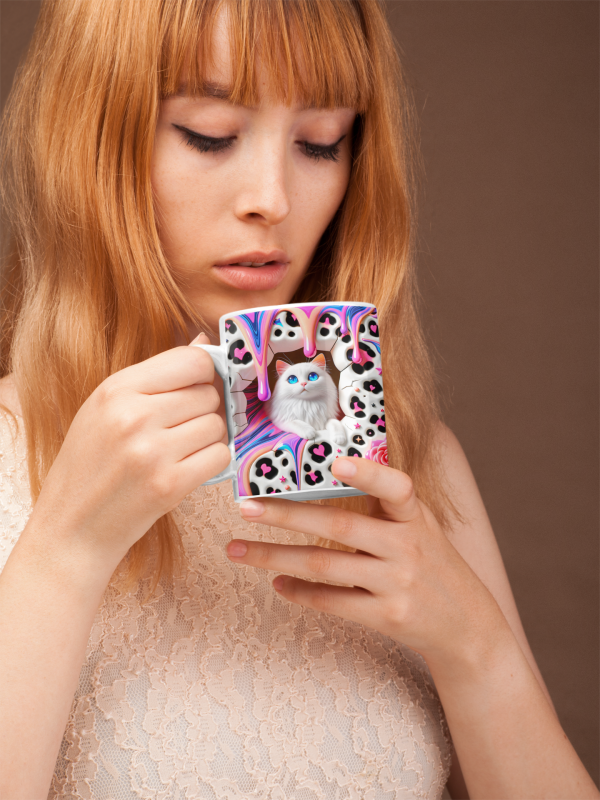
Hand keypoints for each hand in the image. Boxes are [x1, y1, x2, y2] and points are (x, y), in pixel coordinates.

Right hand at [31, 337, 229, 568]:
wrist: (73, 528)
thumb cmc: (92, 464)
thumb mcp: (107, 408)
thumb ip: (156, 376)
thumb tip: (205, 342)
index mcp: (116, 389)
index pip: (192, 360)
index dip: (204, 373)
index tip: (197, 388)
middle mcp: (133, 415)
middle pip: (208, 393)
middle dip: (204, 410)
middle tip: (180, 428)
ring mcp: (152, 451)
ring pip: (218, 424)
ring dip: (208, 438)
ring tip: (179, 451)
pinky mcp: (169, 484)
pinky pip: (220, 456)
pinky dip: (212, 462)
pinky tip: (187, 468)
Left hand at [227, 457, 508, 666]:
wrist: (467, 626)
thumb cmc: (432, 564)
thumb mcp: (420, 527)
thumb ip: (386, 504)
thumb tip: (331, 468)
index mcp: (415, 517)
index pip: (396, 487)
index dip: (367, 472)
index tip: (334, 460)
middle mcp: (408, 547)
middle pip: (339, 525)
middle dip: (286, 515)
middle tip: (245, 507)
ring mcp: (397, 584)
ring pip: (324, 565)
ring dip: (274, 556)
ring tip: (237, 550)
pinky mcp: (387, 617)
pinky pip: (332, 601)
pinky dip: (299, 591)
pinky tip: (275, 582)